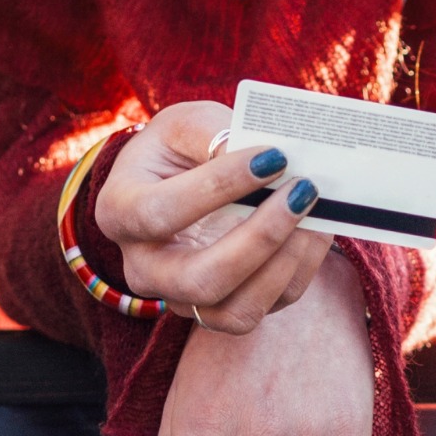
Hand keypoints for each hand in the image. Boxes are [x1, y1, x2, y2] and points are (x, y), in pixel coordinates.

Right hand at [94, 101, 334, 334]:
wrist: (178, 180)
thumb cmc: (178, 148)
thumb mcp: (185, 124)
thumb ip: (215, 135)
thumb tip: (266, 162)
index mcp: (119, 212)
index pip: (161, 213)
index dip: (218, 187)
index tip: (272, 157)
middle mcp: (144, 268)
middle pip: (202, 279)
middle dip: (261, 239)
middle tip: (302, 190)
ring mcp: (182, 298)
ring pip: (238, 310)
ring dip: (287, 261)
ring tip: (316, 212)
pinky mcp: (223, 310)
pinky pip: (269, 307)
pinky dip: (301, 268)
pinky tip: (316, 227)